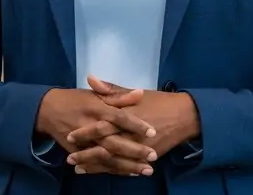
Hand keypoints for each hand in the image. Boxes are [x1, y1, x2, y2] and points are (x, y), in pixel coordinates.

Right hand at [35, 88, 157, 174]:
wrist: (48, 111)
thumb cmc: (75, 100)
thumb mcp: (95, 94)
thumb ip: (118, 96)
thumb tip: (140, 93)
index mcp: (96, 108)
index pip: (119, 117)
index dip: (135, 125)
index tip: (152, 131)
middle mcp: (91, 126)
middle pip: (114, 141)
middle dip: (134, 150)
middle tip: (153, 156)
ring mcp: (84, 142)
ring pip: (108, 157)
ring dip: (127, 165)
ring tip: (146, 170)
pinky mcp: (78, 153)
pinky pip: (98, 164)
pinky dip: (114, 170)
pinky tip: (129, 173)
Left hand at [66, 76, 200, 173]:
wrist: (183, 116)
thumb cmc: (157, 101)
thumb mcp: (134, 93)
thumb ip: (111, 90)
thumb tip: (91, 80)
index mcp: (126, 115)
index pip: (102, 125)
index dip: (85, 132)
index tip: (70, 136)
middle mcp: (131, 133)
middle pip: (105, 146)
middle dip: (86, 153)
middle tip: (69, 158)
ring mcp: (139, 148)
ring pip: (114, 160)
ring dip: (95, 166)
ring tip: (78, 169)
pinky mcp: (146, 158)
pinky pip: (126, 167)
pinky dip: (112, 171)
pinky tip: (100, 172)